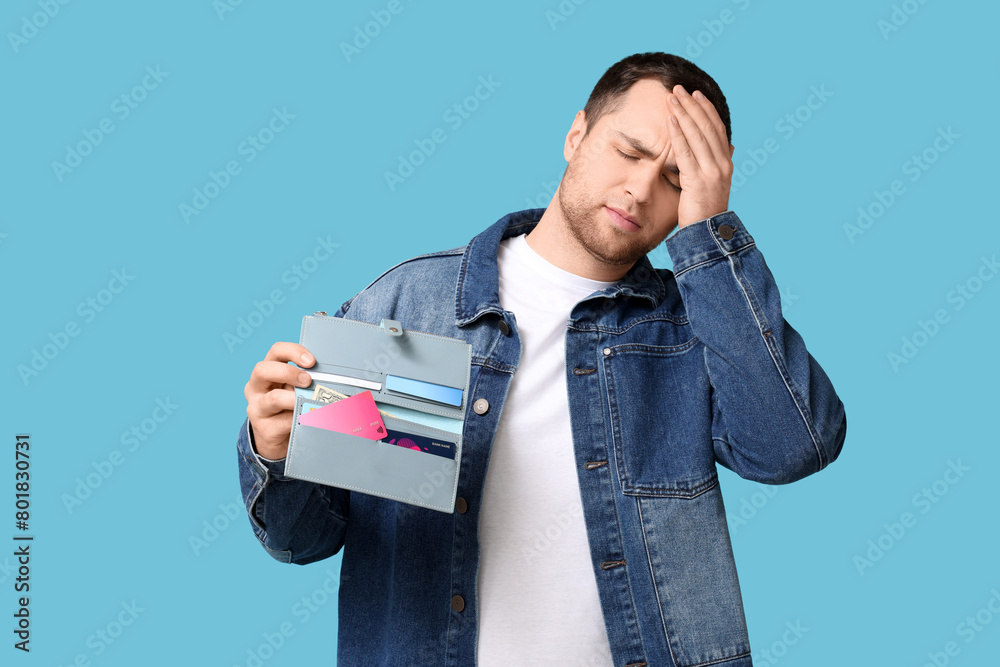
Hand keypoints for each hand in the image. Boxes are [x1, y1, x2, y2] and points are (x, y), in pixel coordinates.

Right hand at [244, 342, 314, 459]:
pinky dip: (300, 419)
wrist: (277, 441)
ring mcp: (257, 409)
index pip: (275, 351)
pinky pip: (283, 422)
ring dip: (295, 398)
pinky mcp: (264, 429)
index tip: (311, 361)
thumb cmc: (288, 408)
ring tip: (311, 402)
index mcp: (266, 372)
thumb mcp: (295, 390)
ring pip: (273, 398)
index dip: (293, 352)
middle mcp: (255, 388)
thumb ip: (306, 381)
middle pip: (262, 370)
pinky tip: (312, 420)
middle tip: (308, 380)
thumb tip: (332, 377)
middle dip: (288, 372)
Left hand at [667, 84, 734, 227]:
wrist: (708, 235)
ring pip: (697, 135)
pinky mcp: (698, 181)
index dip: (706, 110)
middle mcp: (722, 164)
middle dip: (692, 106)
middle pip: (707, 127)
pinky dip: (678, 133)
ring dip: (683, 114)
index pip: (717, 129)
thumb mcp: (715, 184)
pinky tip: (670, 120)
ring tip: (671, 98)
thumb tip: (729, 147)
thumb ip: (719, 164)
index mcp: (726, 163)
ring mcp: (712, 172)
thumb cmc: (705, 210)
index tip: (696, 95)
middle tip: (679, 89)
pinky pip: (686, 152)